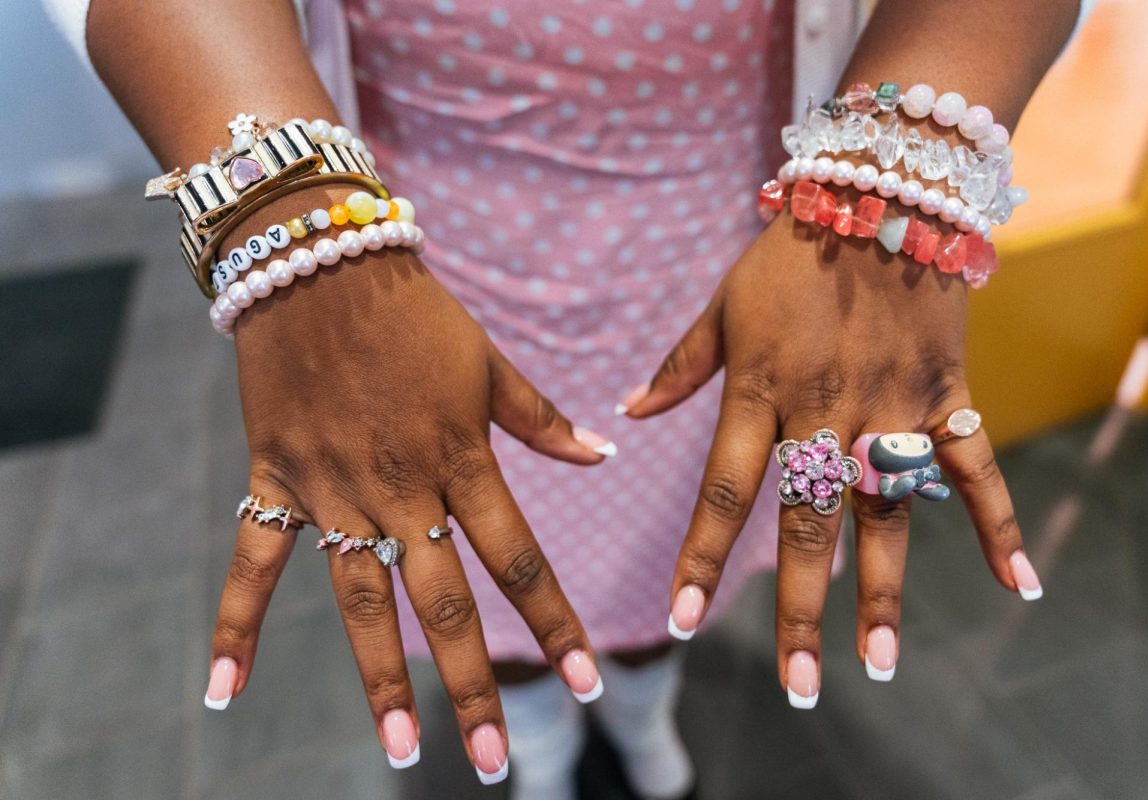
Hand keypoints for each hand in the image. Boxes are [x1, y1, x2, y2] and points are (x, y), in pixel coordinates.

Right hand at [204, 185, 608, 776]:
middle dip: (475, 685)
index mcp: (460, 459)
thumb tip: (604, 454)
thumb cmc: (416, 310)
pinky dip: (234, 625)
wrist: (319, 257)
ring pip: (360, 601)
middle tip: (498, 762)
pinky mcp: (276, 479)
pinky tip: (222, 692)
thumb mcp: (489, 361)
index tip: (588, 683)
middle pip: (444, 603)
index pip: (519, 559)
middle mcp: (401, 487)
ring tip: (402, 752)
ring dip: (379, 680)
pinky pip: (251, 560)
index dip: (555, 624)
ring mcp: (333, 489)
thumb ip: (541, 418)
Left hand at [623, 208, 1040, 700]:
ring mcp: (891, 406)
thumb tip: (623, 417)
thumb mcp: (721, 304)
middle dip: (798, 609)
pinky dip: (998, 524)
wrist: (880, 186)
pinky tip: (1016, 584)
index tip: (680, 622)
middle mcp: (824, 409)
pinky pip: (975, 467)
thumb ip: (678, 367)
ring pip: (886, 514)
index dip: (699, 558)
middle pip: (806, 524)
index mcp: (759, 390)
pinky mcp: (947, 394)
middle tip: (798, 683)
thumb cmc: (788, 251)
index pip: (723, 490)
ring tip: (877, 664)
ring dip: (883, 592)